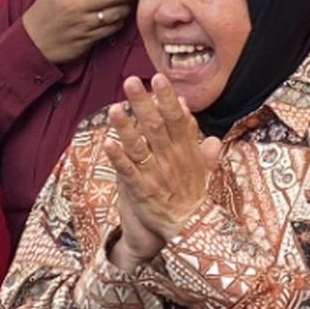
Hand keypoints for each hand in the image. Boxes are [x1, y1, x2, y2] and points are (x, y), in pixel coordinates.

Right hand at [20, 0, 136, 63]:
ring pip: (114, 13)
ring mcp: (82, 25)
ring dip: (125, 7)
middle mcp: (76, 6)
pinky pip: (110, 30)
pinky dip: (118, 23)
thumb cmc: (44, 13)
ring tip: (127, 4)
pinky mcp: (87, 40)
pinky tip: (118, 19)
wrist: (31, 43)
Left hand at [103, 74, 220, 270]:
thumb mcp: (201, 164)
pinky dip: (119, 159)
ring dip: (126, 127)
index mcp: (185, 150)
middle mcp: (170, 159)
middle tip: (130, 82)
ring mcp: (155, 174)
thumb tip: (187, 108)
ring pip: (139, 146)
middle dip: (142, 103)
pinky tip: (108, 144)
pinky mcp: (142, 191)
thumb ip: (193, 134)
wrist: (189, 230)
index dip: (167, 98)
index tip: (159, 78)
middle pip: (155, 126)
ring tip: (114, 108)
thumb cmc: (192, 194)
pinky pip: (128, 172)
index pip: (176, 119)